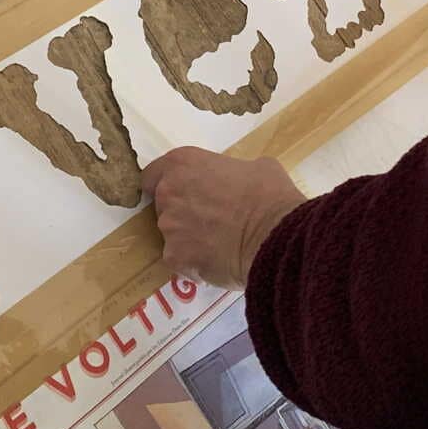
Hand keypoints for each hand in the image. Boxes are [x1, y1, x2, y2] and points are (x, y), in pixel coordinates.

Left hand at [144, 148, 302, 290]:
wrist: (275, 235)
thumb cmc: (269, 195)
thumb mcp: (256, 167)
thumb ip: (232, 172)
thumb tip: (239, 183)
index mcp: (182, 163)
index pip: (153, 175)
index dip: (166, 187)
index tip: (183, 196)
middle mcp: (168, 192)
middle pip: (163, 207)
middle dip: (182, 214)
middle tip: (211, 223)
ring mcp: (168, 226)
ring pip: (173, 236)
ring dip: (190, 241)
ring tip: (220, 246)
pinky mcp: (174, 257)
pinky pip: (181, 262)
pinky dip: (196, 264)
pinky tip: (220, 262)